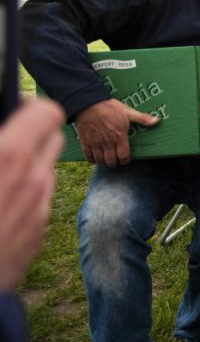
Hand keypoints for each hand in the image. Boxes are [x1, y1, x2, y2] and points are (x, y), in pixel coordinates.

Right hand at [0, 99, 63, 289]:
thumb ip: (0, 145)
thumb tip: (6, 125)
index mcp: (9, 156)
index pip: (47, 113)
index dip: (31, 109)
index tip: (14, 111)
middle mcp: (33, 179)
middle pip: (52, 140)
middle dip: (31, 137)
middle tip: (6, 145)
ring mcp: (39, 207)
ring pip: (44, 172)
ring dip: (27, 169)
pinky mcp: (38, 233)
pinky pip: (37, 201)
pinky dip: (23, 197)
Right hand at [74, 98, 159, 166]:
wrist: (88, 103)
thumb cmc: (109, 107)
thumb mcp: (128, 112)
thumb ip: (142, 118)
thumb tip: (157, 120)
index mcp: (119, 137)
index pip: (123, 156)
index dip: (125, 160)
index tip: (125, 159)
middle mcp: (107, 142)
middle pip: (111, 161)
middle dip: (115, 163)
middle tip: (116, 160)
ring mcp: (95, 143)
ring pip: (100, 160)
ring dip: (104, 162)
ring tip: (107, 159)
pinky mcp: (85, 141)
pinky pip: (88, 156)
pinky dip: (91, 159)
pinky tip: (94, 158)